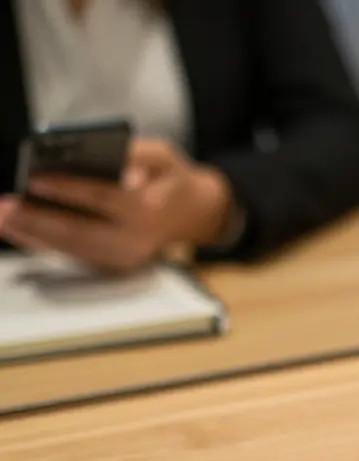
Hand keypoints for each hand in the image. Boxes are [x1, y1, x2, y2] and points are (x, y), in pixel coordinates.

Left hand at [0, 138, 232, 271]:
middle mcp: (137, 237)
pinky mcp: (114, 264)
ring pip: (72, 248)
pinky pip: (73, 254)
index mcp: (150, 207)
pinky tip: (20, 231)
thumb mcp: (164, 155)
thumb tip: (120, 170)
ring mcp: (125, 256)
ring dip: (33, 235)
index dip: (68, 189)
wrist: (195, 213)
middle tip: (6, 208)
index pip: (104, 196)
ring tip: (3, 219)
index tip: (34, 179)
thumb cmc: (171, 178)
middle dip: (38, 221)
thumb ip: (140, 154)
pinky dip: (44, 243)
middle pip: (81, 231)